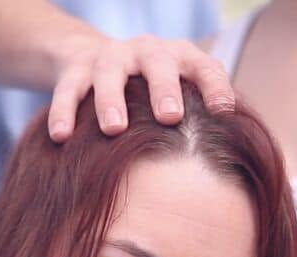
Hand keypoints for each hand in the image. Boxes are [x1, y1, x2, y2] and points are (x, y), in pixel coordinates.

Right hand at [47, 35, 233, 141]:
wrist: (90, 58)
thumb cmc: (149, 91)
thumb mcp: (176, 95)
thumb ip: (201, 119)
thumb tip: (235, 165)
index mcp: (178, 57)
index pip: (203, 65)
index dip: (215, 85)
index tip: (225, 110)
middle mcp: (145, 52)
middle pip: (157, 63)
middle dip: (164, 88)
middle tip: (170, 116)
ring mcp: (108, 58)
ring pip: (109, 74)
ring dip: (111, 100)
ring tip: (114, 129)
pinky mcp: (75, 69)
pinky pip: (67, 89)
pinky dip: (63, 111)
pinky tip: (62, 137)